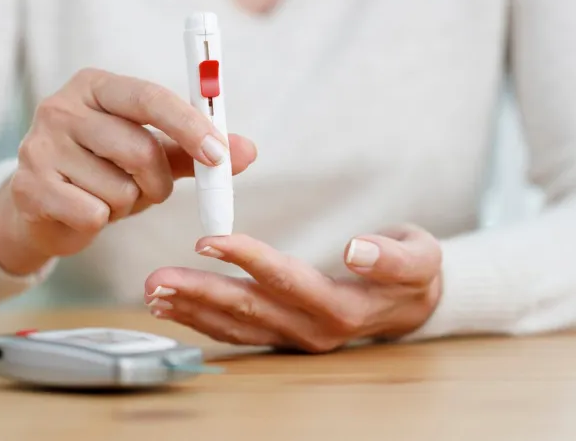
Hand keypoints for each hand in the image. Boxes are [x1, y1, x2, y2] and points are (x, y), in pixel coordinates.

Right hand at [0, 68, 256, 274]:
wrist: (43, 207)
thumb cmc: (104, 171)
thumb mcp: (150, 154)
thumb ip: (195, 150)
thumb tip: (249, 150)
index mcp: (95, 86)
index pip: (151, 98)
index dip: (191, 127)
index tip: (220, 156)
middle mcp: (61, 107)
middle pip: (140, 148)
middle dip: (159, 181)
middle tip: (153, 190)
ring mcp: (38, 145)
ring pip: (119, 189)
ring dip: (128, 203)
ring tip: (107, 195)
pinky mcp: (27, 186)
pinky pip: (93, 214)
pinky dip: (101, 221)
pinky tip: (84, 210)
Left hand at [144, 224, 441, 352]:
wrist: (412, 305)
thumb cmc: (414, 273)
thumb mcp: (421, 258)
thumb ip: (394, 258)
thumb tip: (357, 249)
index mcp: (342, 308)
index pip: (287, 282)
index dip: (248, 261)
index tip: (209, 239)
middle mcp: (313, 330)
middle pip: (249, 310)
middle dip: (201, 293)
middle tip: (158, 279)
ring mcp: (295, 337)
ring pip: (236, 326)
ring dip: (192, 309)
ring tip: (154, 292)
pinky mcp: (282, 334)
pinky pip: (237, 331)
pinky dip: (202, 319)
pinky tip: (172, 306)